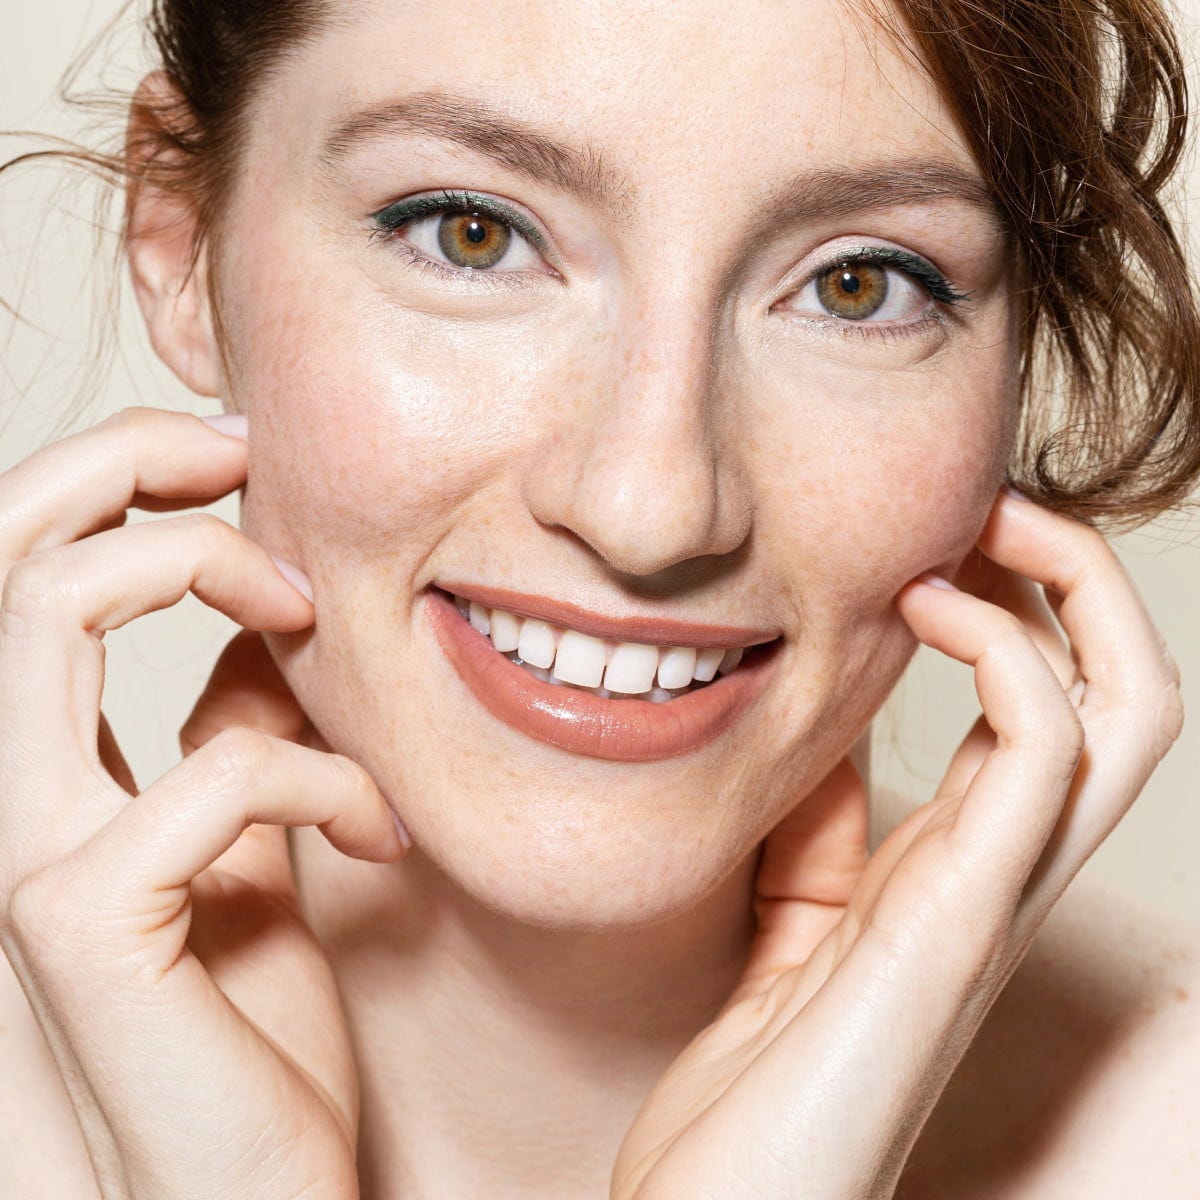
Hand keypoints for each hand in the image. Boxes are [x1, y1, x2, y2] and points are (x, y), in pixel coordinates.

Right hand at [0, 408, 407, 1198]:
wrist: (249, 1194)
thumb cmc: (251, 1032)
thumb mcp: (253, 849)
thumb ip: (233, 734)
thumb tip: (257, 627)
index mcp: (55, 772)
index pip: (28, 569)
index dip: (116, 480)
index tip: (237, 461)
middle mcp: (11, 799)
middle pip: (7, 550)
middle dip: (126, 463)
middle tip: (246, 462)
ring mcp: (28, 859)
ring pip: (50, 612)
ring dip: (207, 571)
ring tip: (312, 614)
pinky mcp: (82, 927)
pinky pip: (208, 775)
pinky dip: (321, 775)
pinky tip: (378, 832)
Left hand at [611, 490, 1182, 1199]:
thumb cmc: (752, 1089)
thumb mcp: (790, 931)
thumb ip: (824, 842)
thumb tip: (827, 744)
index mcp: (960, 874)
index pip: (1047, 713)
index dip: (1025, 607)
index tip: (949, 536)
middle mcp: (1001, 879)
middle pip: (1124, 697)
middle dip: (1082, 579)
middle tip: (997, 504)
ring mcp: (994, 899)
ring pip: (1120, 712)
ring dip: (1066, 589)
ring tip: (978, 529)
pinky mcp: (956, 920)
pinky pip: (1041, 751)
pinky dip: (1007, 652)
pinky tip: (921, 609)